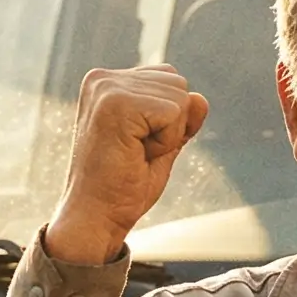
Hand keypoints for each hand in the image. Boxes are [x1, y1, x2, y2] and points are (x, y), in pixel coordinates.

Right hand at [46, 65, 209, 265]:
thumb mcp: (160, 143)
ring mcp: (107, 88)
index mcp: (107, 83)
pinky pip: (174, 112)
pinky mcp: (116, 103)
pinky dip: (166, 141)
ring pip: (180, 97)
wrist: (95, 218)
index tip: (137, 145)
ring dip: (168, 134)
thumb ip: (181, 117)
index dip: (170, 118)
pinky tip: (135, 154)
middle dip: (172, 125)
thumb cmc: (123, 187)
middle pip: (178, 84)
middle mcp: (103, 79)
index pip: (168, 78)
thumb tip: (201, 98)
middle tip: (136, 152)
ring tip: (134, 153)